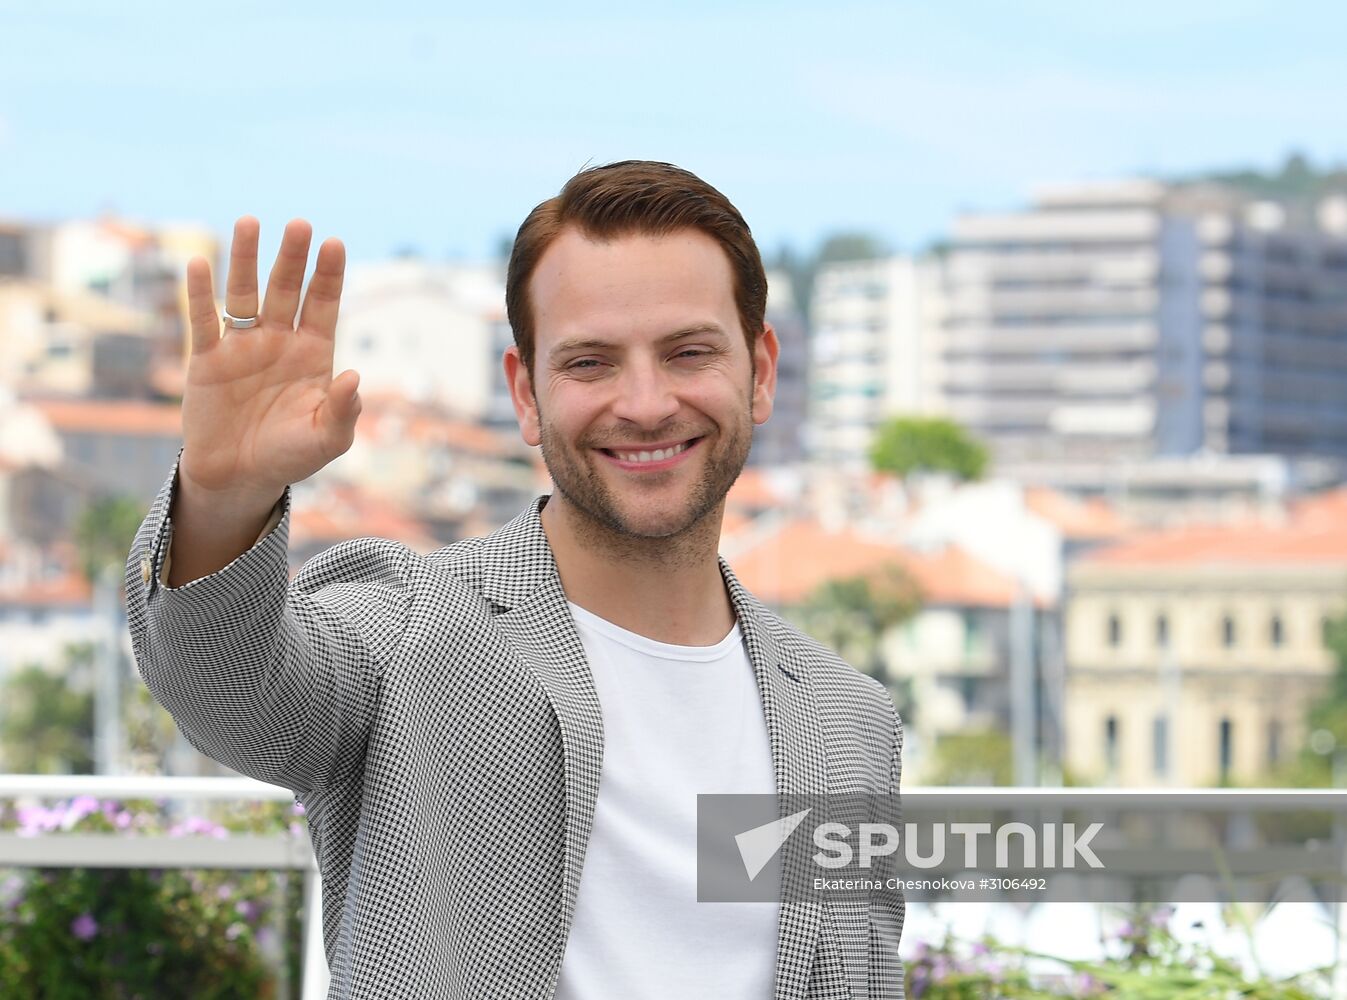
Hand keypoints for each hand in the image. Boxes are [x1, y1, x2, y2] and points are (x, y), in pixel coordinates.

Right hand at [179, 217, 360, 502]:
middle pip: (286, 290)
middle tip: (299, 224)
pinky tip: (198, 263)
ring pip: (244, 294)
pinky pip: (203, 321)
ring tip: (250, 222)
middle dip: (292, 258)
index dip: (328, 275)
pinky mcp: (207, 359)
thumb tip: (355, 377)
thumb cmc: (290, 456)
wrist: (240, 477)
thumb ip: (343, 411)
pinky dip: (200, 294)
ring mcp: (243, 346)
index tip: (334, 243)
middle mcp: (279, 341)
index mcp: (313, 354)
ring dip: (246, 259)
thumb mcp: (326, 440)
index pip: (323, 305)